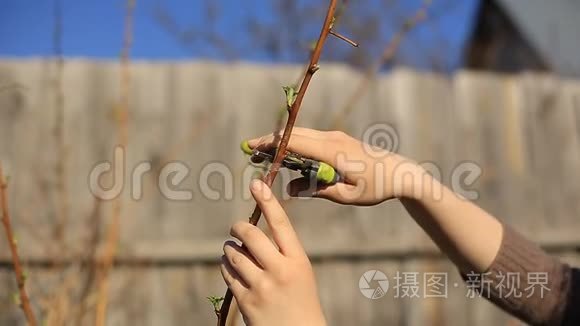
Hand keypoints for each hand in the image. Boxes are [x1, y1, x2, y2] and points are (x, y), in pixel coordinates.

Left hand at [220, 180, 325, 325]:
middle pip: (250, 235)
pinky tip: (232, 268)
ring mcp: (261, 287)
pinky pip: (228, 274)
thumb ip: (281, 252)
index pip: (281, 224)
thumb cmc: (301, 299)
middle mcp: (280, 271)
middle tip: (237, 227)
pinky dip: (227, 266)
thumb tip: (249, 232)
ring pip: (234, 254)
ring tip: (234, 251)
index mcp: (298, 261)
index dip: (268, 202)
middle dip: (239, 227)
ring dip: (230, 249)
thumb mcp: (300, 272)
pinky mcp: (246, 302)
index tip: (256, 184)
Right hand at [247, 128, 422, 204]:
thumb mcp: (346, 195)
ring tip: (261, 152)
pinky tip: (284, 155)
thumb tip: (288, 189)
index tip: (253, 147)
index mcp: (333, 151)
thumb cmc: (377, 187)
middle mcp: (332, 138)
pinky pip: (310, 139)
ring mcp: (335, 137)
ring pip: (301, 135)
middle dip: (270, 141)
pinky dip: (294, 145)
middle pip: (294, 135)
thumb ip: (317, 191)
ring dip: (281, 142)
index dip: (272, 144)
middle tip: (249, 149)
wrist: (401, 173)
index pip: (296, 143)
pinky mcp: (337, 140)